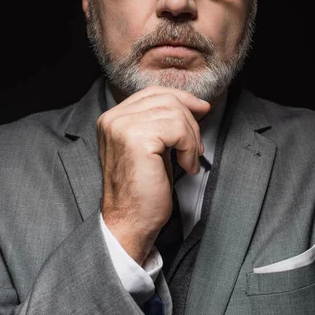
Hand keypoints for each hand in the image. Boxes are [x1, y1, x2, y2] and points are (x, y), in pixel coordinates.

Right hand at [98, 86, 210, 264]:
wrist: (130, 222)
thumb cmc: (143, 190)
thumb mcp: (151, 147)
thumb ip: (162, 123)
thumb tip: (196, 104)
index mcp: (112, 118)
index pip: (153, 92)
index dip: (182, 98)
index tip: (202, 109)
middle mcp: (113, 118)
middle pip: (166, 99)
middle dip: (190, 121)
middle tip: (196, 148)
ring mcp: (123, 127)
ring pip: (175, 113)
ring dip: (191, 138)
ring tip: (189, 161)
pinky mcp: (138, 139)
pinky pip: (178, 130)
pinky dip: (189, 148)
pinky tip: (186, 167)